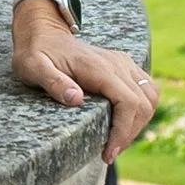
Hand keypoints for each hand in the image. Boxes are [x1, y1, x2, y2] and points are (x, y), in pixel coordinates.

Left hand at [9, 0, 156, 157]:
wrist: (43, 31)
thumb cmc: (36, 52)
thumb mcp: (33, 68)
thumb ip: (54, 82)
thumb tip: (76, 99)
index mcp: (98, 67)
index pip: (128, 101)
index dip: (123, 131)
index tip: (108, 152)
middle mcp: (117, 63)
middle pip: (143, 102)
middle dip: (130, 132)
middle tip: (109, 152)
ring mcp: (123, 63)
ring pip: (150, 96)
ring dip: (139, 122)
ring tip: (117, 141)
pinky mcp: (124, 66)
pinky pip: (146, 89)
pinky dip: (141, 110)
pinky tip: (122, 124)